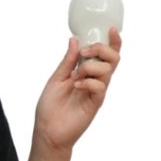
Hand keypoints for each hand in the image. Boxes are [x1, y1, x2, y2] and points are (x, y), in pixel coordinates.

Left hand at [33, 27, 121, 154]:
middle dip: (102, 49)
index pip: (106, 55)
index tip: (111, 29)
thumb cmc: (50, 107)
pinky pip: (100, 86)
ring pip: (108, 70)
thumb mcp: (57, 78)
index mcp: (86, 72)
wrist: (47, 130)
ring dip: (91, 66)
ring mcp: (96, 91)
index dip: (113, 42)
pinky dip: (88, 82)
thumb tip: (75, 40)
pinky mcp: (95, 103)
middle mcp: (95, 80)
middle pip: (113, 58)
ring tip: (76, 75)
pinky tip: (76, 86)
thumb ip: (68, 61)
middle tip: (86, 52)